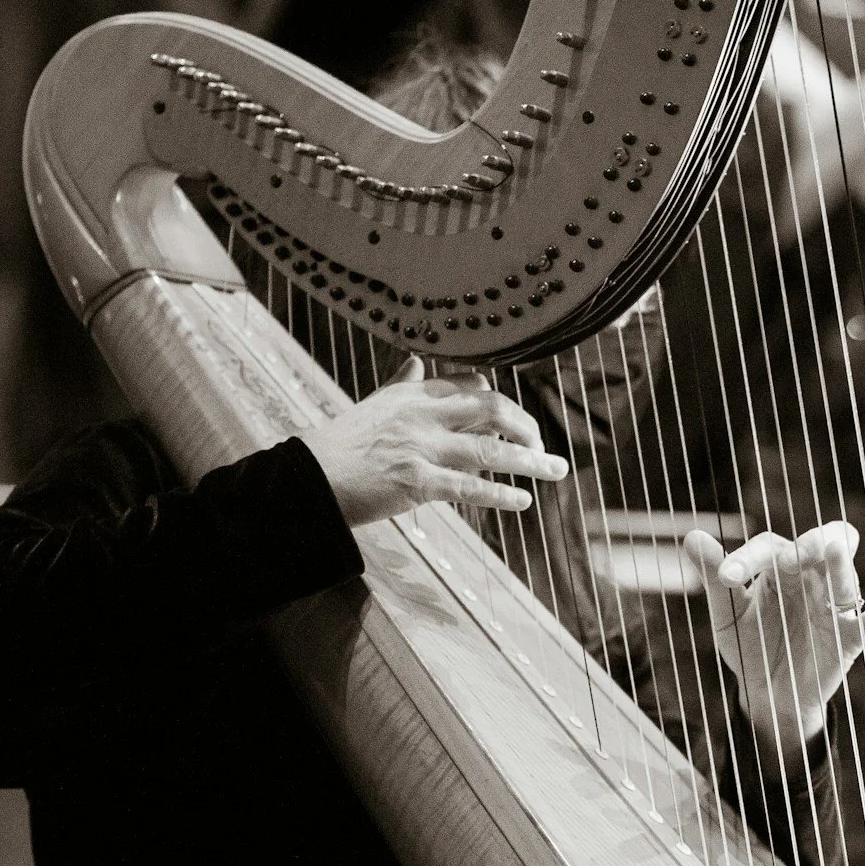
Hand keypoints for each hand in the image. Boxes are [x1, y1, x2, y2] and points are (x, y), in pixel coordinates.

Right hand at [298, 356, 567, 527]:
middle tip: (544, 445)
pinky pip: (469, 487)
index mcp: (413, 394)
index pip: (472, 386)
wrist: (308, 478)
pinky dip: (501, 494)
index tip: (515, 419)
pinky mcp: (415, 481)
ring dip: (530, 460)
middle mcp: (422, 414)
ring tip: (555, 470)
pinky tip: (523, 501)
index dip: (501, 402)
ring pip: (490, 449)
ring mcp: (420, 447)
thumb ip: (402, 385)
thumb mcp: (374, 405)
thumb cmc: (342, 446)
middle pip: (492, 409)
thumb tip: (418, 363)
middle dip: (526, 426)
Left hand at [682, 523, 864, 752]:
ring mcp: (833, 605)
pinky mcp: (850, 635)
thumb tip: (691, 534)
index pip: (768, 548)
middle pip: (820, 543)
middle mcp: (810, 577)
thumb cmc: (748, 645)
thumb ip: (713, 576)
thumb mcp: (725, 614)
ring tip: (833, 550)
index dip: (747, 559)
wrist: (767, 695)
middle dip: (808, 545)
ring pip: (847, 576)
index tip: (727, 579)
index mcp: (778, 565)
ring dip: (840, 564)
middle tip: (792, 556)